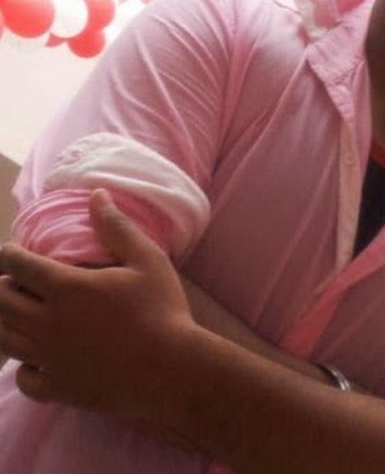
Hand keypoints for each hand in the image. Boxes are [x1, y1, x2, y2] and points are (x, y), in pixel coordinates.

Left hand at [0, 190, 197, 418]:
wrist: (169, 368)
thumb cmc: (161, 309)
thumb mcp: (147, 260)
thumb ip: (117, 228)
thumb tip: (97, 195)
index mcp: (67, 288)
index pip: (19, 266)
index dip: (8, 255)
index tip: (9, 252)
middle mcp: (47, 323)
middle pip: (2, 303)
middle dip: (2, 288)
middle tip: (14, 282)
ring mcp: (49, 358)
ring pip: (5, 339)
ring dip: (5, 322)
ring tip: (19, 314)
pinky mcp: (57, 388)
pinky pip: (24, 377)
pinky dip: (24, 365)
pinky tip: (37, 358)